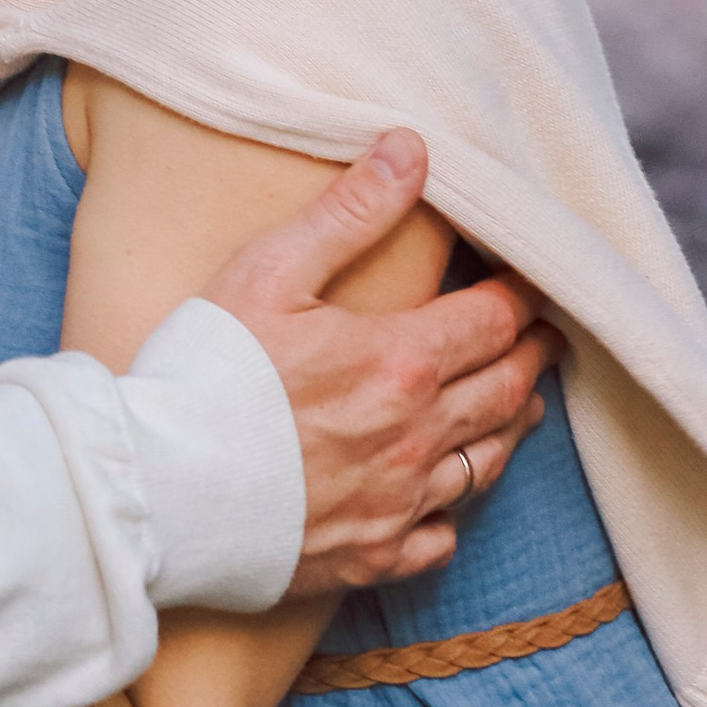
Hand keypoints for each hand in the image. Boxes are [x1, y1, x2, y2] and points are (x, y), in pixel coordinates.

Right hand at [199, 130, 561, 599]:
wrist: (158, 492)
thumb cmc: (205, 373)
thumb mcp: (270, 271)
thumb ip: (349, 213)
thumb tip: (412, 150)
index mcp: (400, 361)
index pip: (492, 321)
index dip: (520, 298)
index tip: (533, 283)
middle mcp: (416, 436)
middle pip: (505, 392)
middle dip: (532, 358)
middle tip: (548, 339)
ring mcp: (397, 503)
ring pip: (487, 464)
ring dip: (510, 428)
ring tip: (519, 406)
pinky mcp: (369, 556)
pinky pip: (438, 539)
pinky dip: (452, 514)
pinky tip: (446, 501)